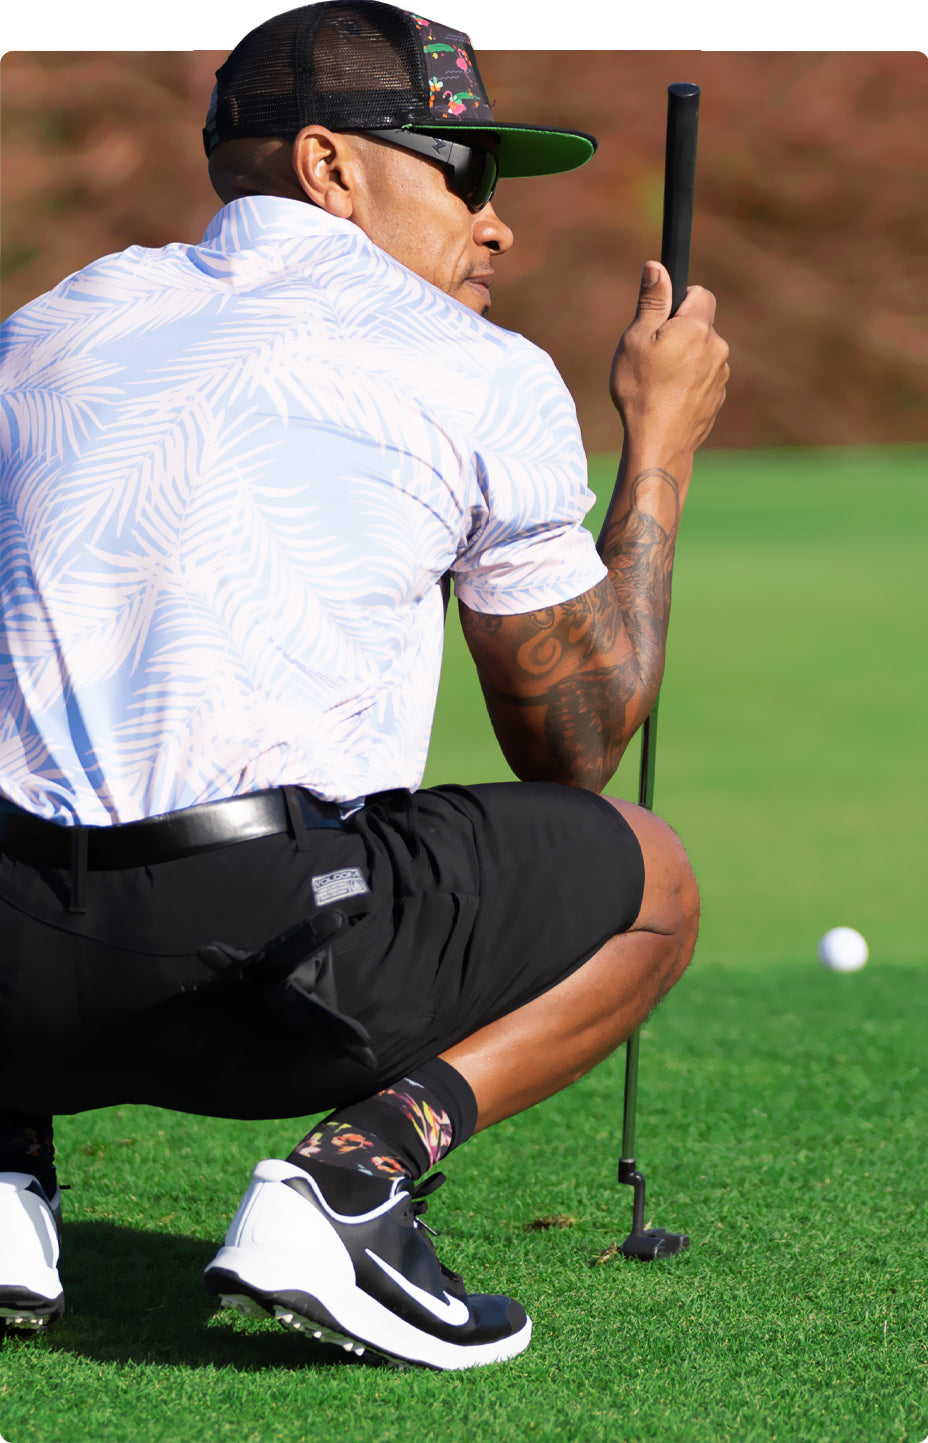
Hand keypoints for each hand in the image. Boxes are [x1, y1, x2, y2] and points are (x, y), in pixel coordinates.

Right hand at [609, 261, 729, 461]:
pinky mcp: (718, 398)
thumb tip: (656, 267)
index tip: (663, 317)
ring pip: (703, 354)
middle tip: (653, 354)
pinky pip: (704, 379)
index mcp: (697, 327)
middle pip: (701, 325)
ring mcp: (721, 376)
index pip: (701, 293)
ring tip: (659, 382)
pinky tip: (668, 399)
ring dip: (685, 359)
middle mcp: (717, 348)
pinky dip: (689, 383)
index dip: (681, 299)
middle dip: (680, 332)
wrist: (659, 443)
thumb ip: (651, 301)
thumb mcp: (636, 339)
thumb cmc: (642, 390)